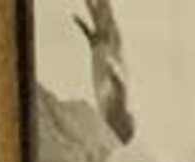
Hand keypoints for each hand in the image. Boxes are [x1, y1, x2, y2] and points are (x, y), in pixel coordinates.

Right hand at [76, 0, 131, 143]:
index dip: (109, 14)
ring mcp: (105, 54)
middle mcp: (113, 52)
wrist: (119, 118)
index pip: (113, 29)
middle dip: (102, 5)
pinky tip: (73, 16)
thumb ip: (118, 79)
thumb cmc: (121, 108)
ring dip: (92, 11)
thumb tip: (112, 63)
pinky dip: (83, 25)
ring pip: (98, 27)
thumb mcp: (120, 94)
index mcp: (118, 56)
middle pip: (107, 23)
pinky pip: (89, 36)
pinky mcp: (98, 59)